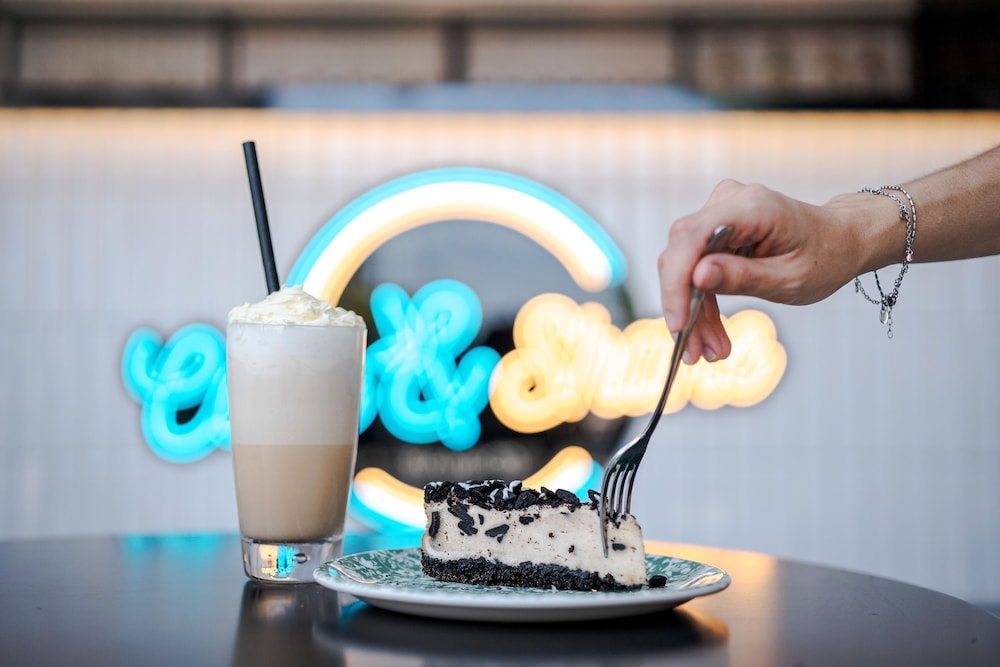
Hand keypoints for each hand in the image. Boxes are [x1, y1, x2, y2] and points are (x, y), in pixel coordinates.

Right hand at [657, 180, 869, 362]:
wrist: (840, 241)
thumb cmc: (824, 256)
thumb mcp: (790, 279)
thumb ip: (743, 277)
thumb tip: (697, 277)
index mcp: (752, 207)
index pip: (691, 236)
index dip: (676, 281)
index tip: (679, 323)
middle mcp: (728, 201)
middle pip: (681, 255)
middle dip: (684, 307)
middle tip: (695, 351)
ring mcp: (718, 213)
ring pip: (684, 267)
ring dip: (692, 313)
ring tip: (710, 351)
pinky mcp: (714, 231)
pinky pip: (694, 269)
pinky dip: (700, 303)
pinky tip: (711, 333)